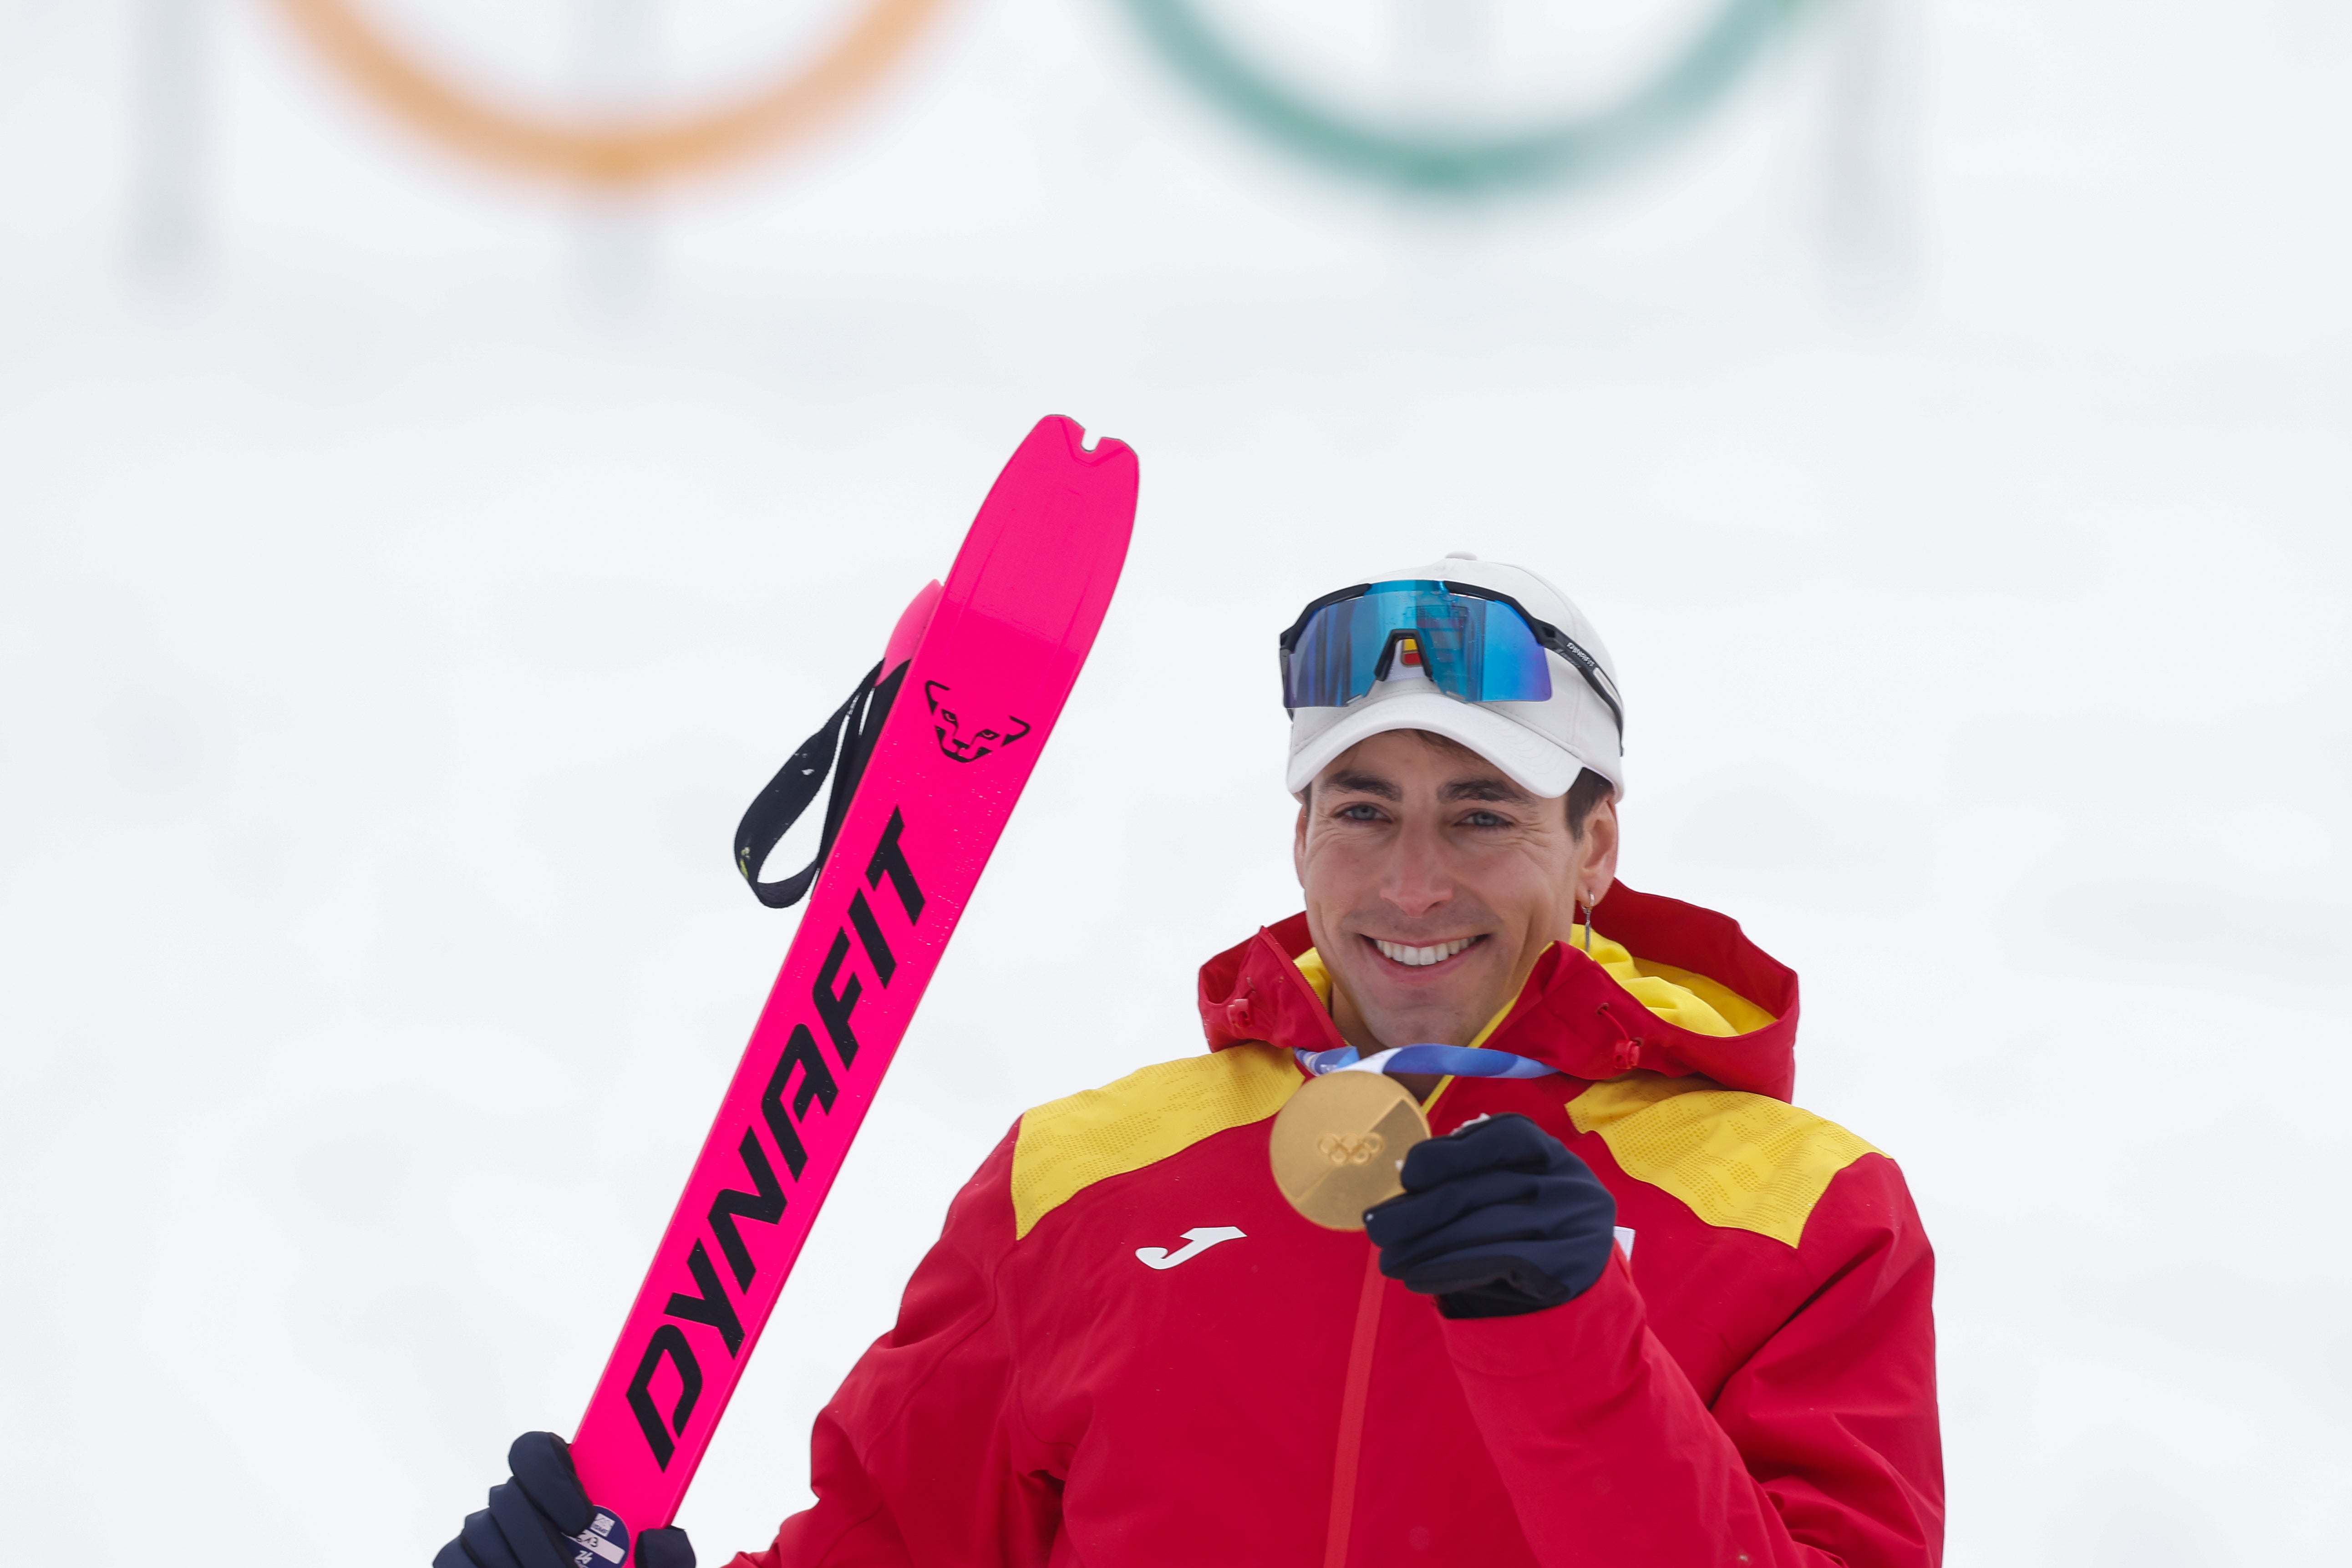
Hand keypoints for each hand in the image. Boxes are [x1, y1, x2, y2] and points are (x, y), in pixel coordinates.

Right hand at [433, 1432, 694, 1567]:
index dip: (555, 1477)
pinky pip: (454, 1560)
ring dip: (520, 1562)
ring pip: (480, 1532)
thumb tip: (658, 1537)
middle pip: (508, 1495)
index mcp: (565, 1487)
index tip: (584, 1519)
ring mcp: (481, 1534)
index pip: (538, 1451)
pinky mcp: (456, 1562)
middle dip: (540, 1540)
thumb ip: (670, 1560)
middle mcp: (517, 1502)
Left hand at [1364, 1113, 1616, 1319]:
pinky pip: (1497, 1262)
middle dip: (1417, 1211)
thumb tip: (1404, 1179)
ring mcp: (1573, 1222)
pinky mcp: (1571, 1265)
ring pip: (1482, 1228)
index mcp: (1548, 1150)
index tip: (1406, 1176)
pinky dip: (1450, 1269)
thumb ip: (1468, 1178)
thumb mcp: (1509, 1190)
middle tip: (1376, 1229)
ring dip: (1425, 1247)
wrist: (1577, 1284)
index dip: (1445, 1154)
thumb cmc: (1526, 1227)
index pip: (1496, 1136)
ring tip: (1390, 1260)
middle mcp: (1567, 1179)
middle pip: (1477, 1189)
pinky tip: (1418, 1276)